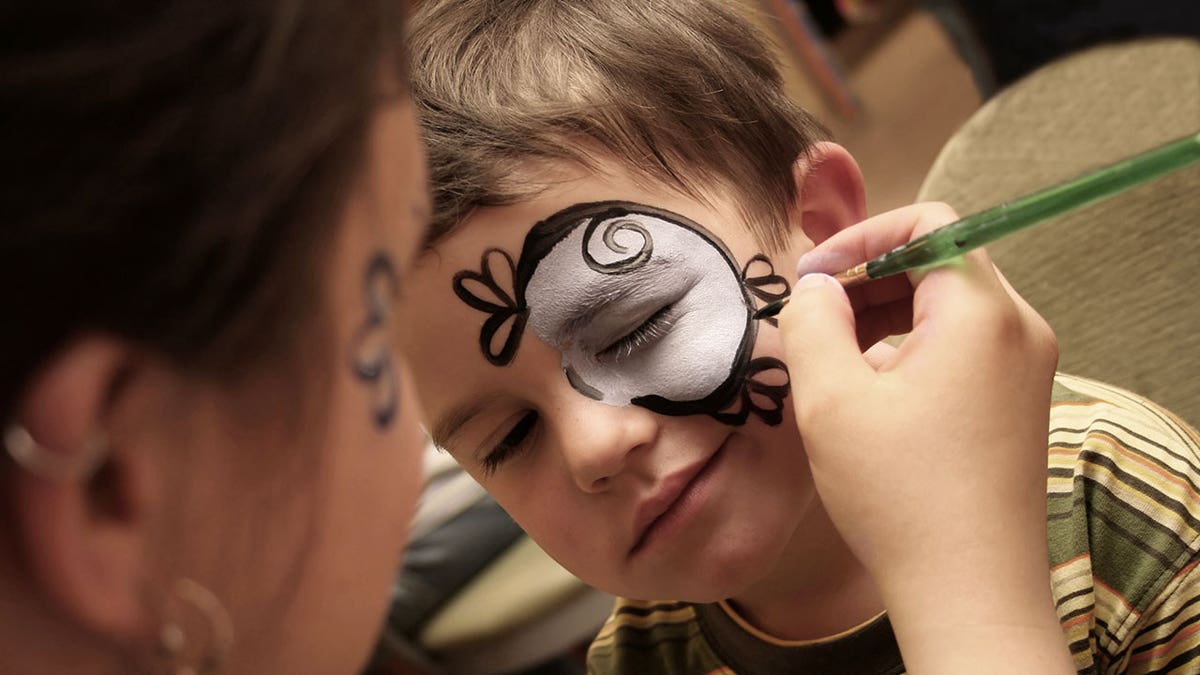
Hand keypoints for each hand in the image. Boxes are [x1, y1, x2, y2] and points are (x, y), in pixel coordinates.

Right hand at [778, 202, 1072, 673]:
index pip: (929, 224)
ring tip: (836, 365)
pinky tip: (873, 399)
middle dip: (867, 281)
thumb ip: (812, 321)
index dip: (861, 237)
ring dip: (885, 318)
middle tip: (813, 321)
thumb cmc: (901, 496)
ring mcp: (1026, 369)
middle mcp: (1019, 329)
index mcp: (981, 313)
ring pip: (947, 308)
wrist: (970, 591)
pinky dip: (913, 352)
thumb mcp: (832, 398)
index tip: (813, 276)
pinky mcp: (1019, 403)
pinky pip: (962, 348)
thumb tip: (815, 286)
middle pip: (940, 264)